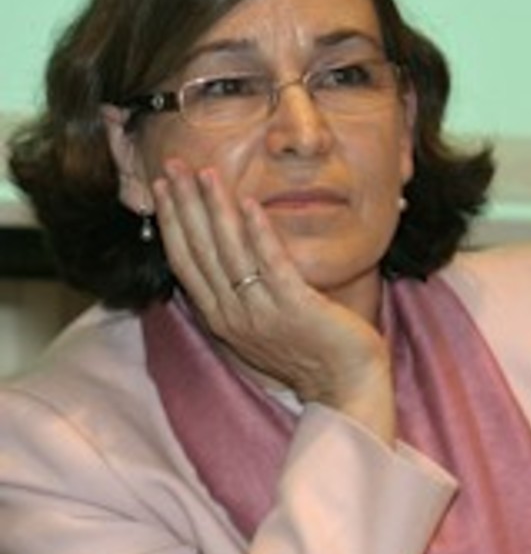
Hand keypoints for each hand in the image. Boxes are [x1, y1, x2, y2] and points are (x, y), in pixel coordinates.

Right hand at [151, 161, 395, 441]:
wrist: (345, 388)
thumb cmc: (310, 353)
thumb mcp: (262, 324)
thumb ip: (242, 293)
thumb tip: (230, 252)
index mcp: (222, 319)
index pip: (185, 263)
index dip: (171, 223)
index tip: (161, 187)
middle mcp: (234, 316)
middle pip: (200, 252)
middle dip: (183, 205)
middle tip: (172, 166)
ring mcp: (262, 312)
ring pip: (229, 252)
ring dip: (215, 210)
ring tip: (205, 173)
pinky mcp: (295, 307)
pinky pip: (271, 264)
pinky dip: (258, 232)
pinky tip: (248, 203)